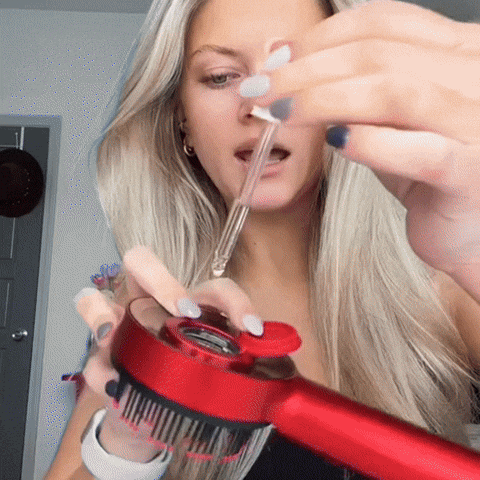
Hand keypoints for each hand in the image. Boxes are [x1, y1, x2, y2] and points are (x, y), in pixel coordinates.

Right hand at [76, 245, 262, 461]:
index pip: (212, 286)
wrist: (153, 413)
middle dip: (163, 282)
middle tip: (185, 311)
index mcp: (187, 304)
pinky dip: (99, 368)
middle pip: (142, 262)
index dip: (234, 300)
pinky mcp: (98, 356)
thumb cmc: (184, 380)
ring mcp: (117, 323)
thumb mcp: (216, 370)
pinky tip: (114, 382)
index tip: (251, 328)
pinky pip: (88, 356)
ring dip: (105, 314)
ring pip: (95, 297)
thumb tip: (273, 362)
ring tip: (118, 336)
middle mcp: (148, 302)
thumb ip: (240, 363)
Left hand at [254, 0, 479, 278]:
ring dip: (323, 100)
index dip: (319, 39)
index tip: (276, 62)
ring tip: (280, 113)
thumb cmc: (429, 171)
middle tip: (261, 91)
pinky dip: (372, 143)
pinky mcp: (472, 174)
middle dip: (306, 71)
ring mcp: (478, 124)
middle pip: (378, 54)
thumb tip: (286, 60)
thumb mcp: (391, 119)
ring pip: (393, 93)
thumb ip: (353, 90)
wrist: (469, 227)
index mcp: (459, 51)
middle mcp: (476, 76)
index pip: (382, 25)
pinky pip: (420, 152)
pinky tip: (336, 143)